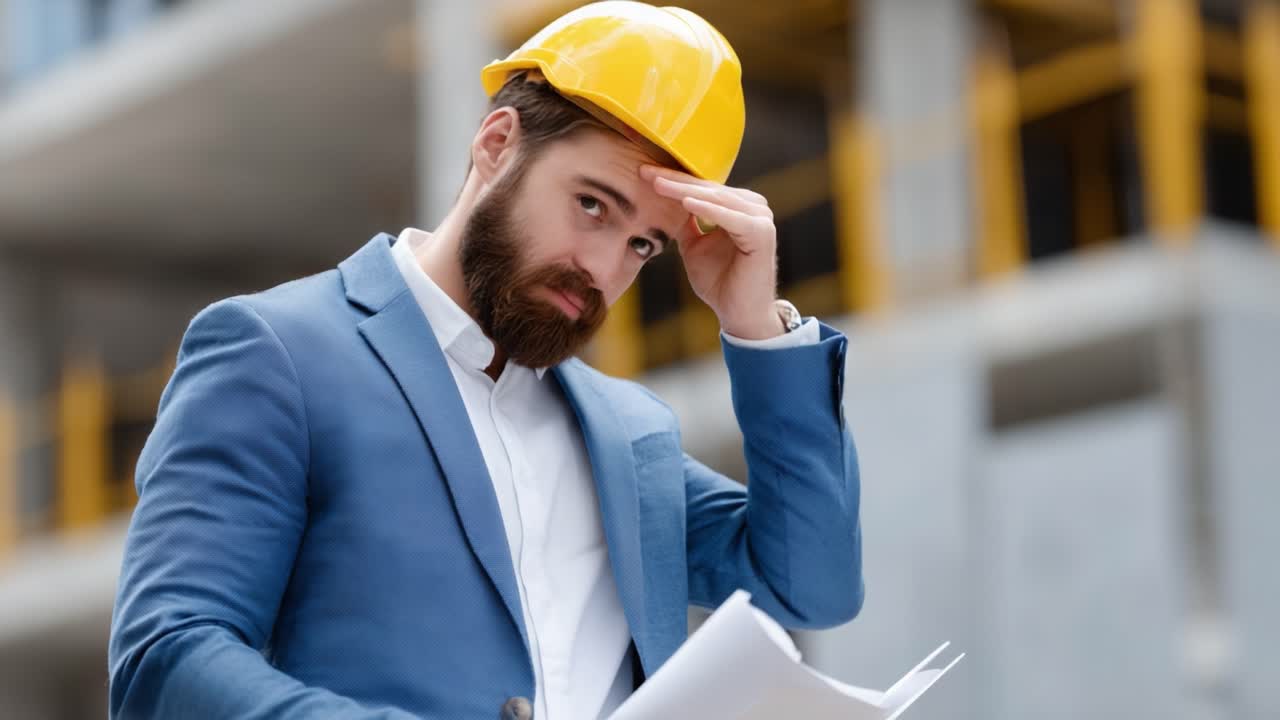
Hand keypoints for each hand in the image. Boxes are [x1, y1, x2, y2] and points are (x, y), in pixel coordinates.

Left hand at [641, 165, 780, 339]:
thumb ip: (684, 225)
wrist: (739, 314)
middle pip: (707, 188)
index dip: (672, 180)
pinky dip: (707, 209)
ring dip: (685, 191)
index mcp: (738, 206)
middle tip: (645, 172)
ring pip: (716, 198)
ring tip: (658, 184)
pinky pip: (730, 217)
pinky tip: (685, 202)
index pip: (701, 188)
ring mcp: (760, 218)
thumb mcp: (693, 247)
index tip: (642, 173)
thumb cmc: (719, 282)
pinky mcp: (761, 233)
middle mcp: (753, 207)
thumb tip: (661, 204)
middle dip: (674, 181)